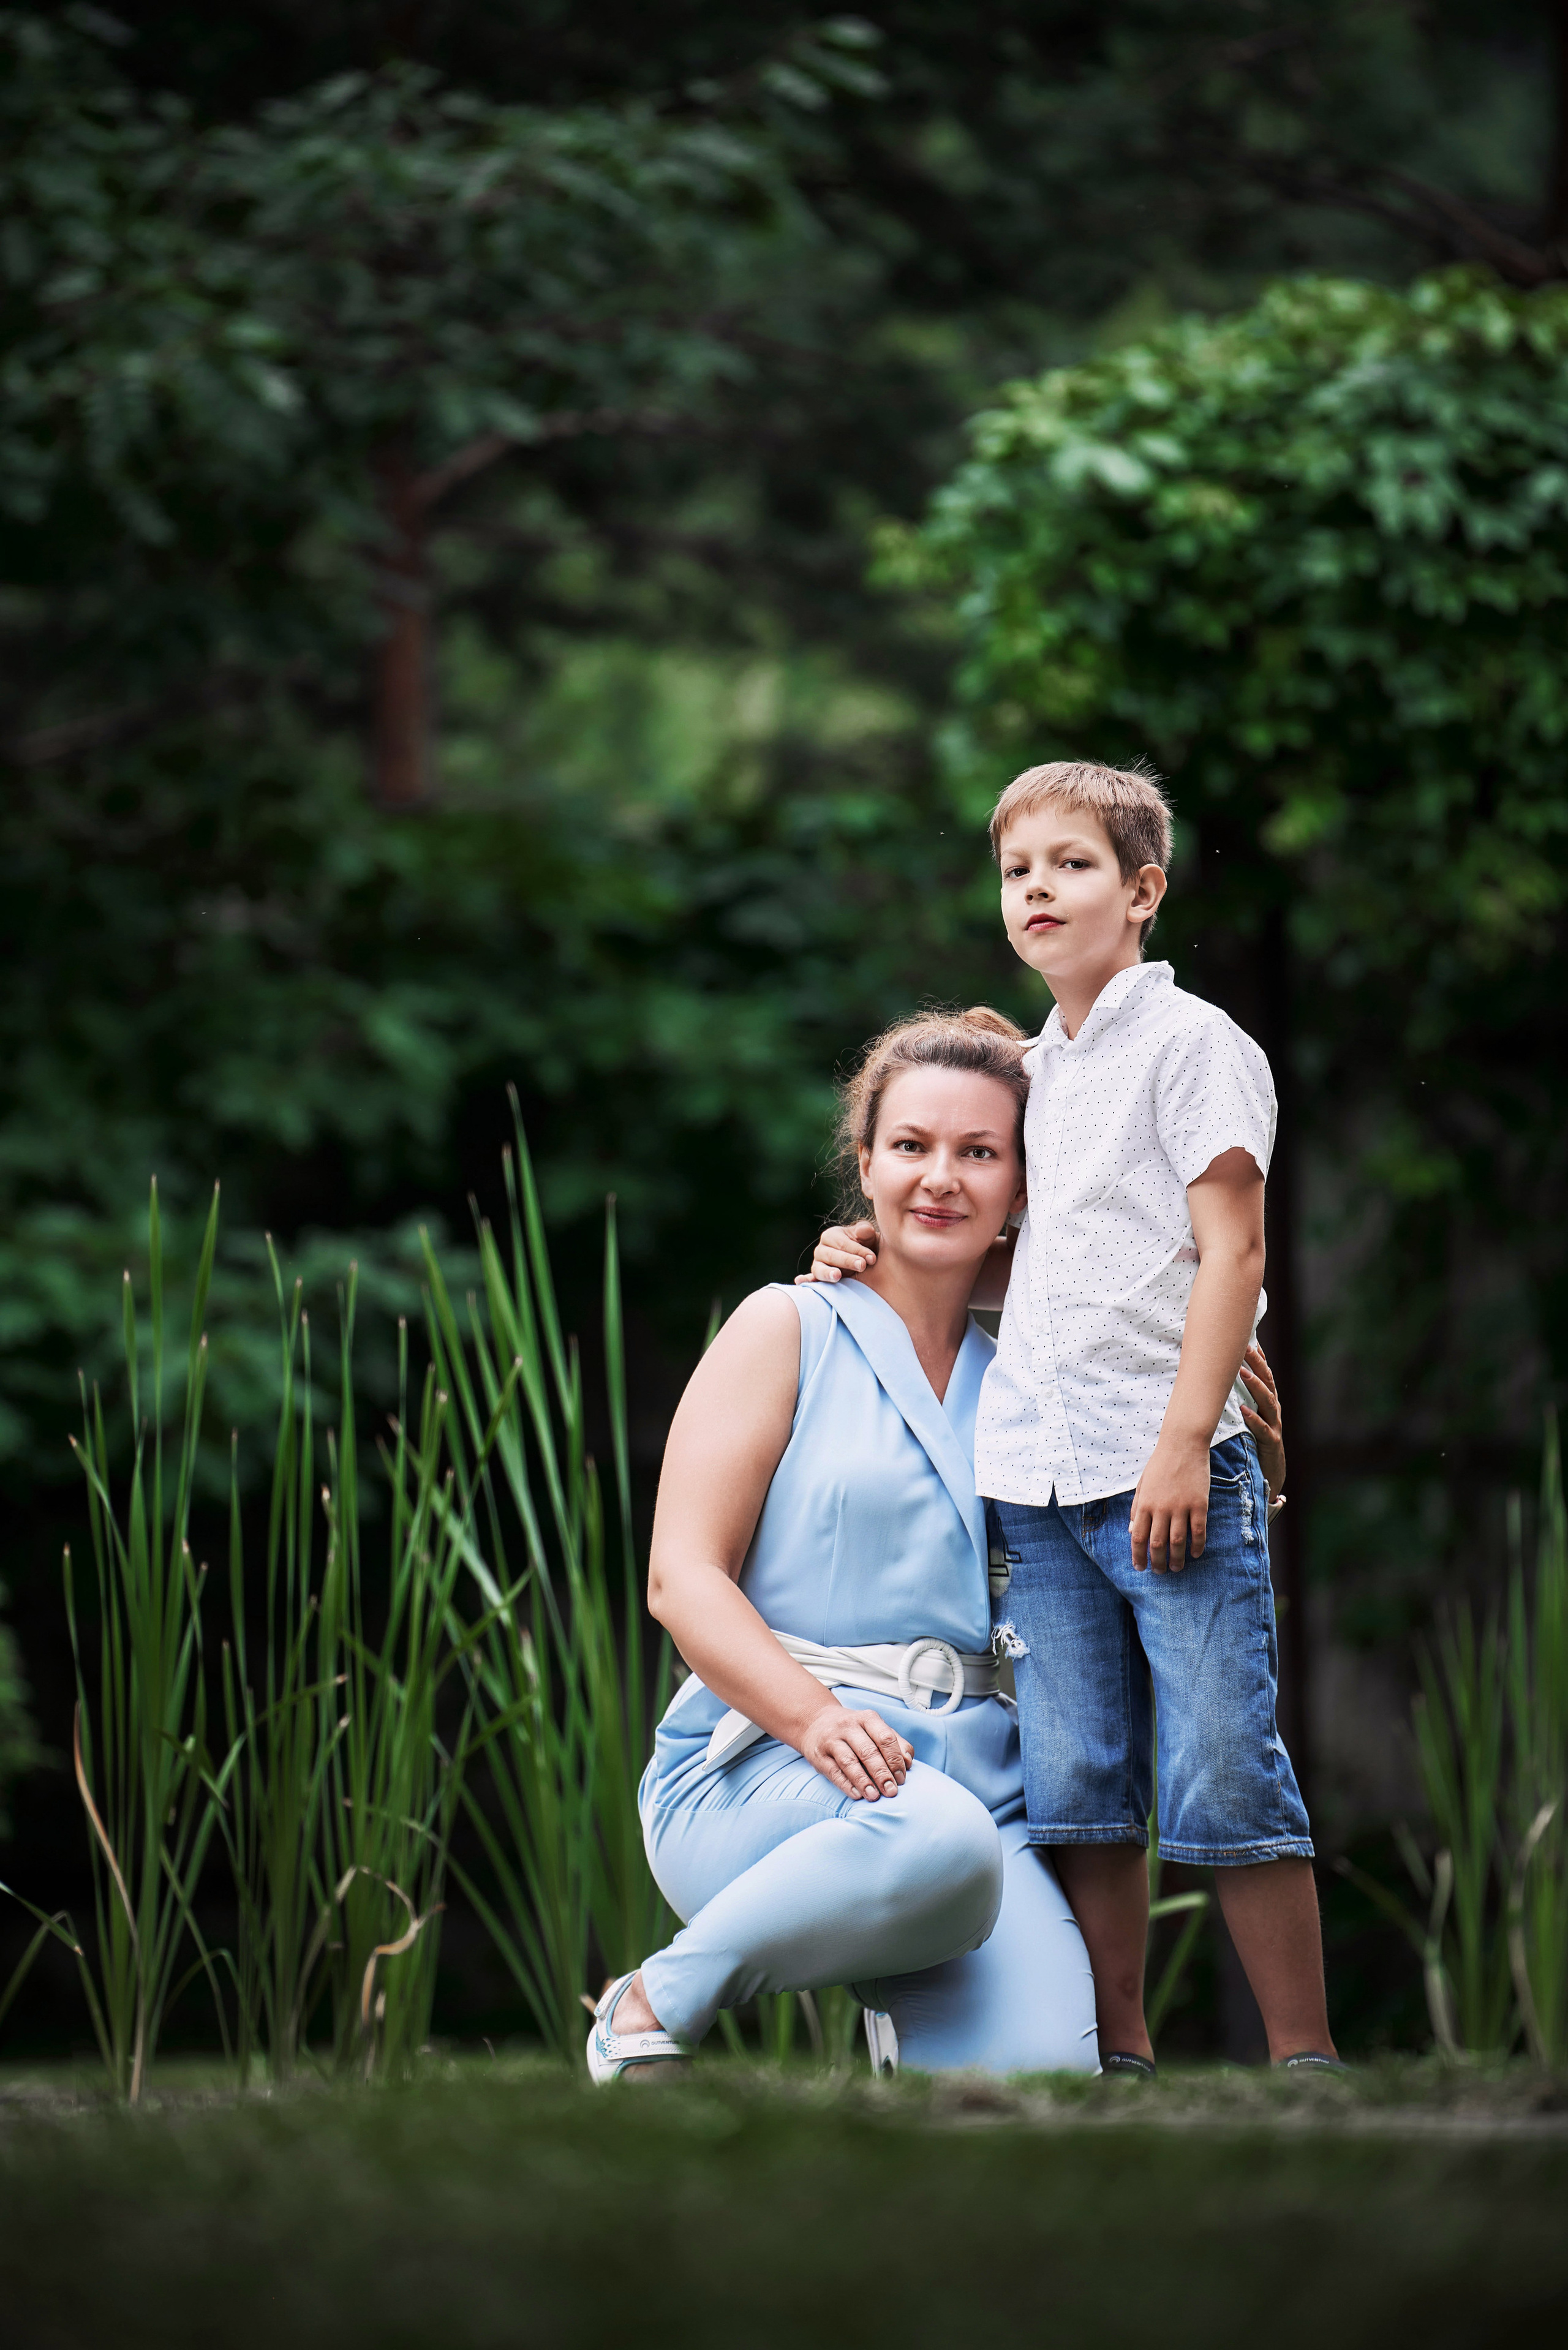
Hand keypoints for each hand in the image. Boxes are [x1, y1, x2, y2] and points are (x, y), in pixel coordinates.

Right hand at [797, 1219, 877, 1284]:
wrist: (865, 1263)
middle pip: (832, 1256)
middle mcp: (821, 1249)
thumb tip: (863, 1231)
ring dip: (828, 1272)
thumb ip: (865, 1231)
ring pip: (820, 1269)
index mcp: (831, 1235)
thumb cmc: (866, 1246)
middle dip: (848, 1261)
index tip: (872, 1258)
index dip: (858, 1250)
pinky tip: (800, 1281)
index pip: (843, 1243)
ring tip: (838, 1275)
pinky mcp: (818, 1278)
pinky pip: (810, 1280)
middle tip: (862, 1266)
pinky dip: (805, 1281)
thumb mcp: (868, 1237)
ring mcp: (817, 1265)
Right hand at [798, 1700, 912, 1799]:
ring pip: (849, 1762)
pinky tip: (857, 1795)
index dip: (895, 1760)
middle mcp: (848, 1726)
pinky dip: (846, 1784)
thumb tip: (908, 1762)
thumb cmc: (854, 1729)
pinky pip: (833, 1771)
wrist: (816, 1721)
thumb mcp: (874, 1728)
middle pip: (868, 1751)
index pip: (885, 1738)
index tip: (902, 1779)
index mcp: (867, 1718)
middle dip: (882, 1774)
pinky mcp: (819, 1755)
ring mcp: (831, 1740)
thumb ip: (895, 1742)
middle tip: (891, 1791)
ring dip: (864, 1781)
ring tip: (874, 1796)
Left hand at [1130, 1432, 1210, 1571]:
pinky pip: (1198, 1531)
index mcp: (1145, 1504)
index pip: (1139, 1537)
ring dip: (1177, 1559)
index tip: (1140, 1568)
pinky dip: (1197, 1545)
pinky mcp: (1199, 1504)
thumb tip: (1133, 1532)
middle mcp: (1161, 1508)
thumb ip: (1137, 1509)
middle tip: (1160, 1572)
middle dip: (1157, 1562)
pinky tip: (1195, 1554)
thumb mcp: (1142, 1485)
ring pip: (1178, 1542)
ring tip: (1177, 1568)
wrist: (1182, 1445)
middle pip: (1158, 1544)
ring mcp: (1181, 1507)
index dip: (1138, 1555)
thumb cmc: (1160, 1464)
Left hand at [1239, 1341, 1285, 1499]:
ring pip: (1267, 1401)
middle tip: (1245, 1346)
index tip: (1249, 1338)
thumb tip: (1226, 1375)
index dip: (1259, 1357)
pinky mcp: (1270, 1443)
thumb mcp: (1252, 1416)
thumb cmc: (1258, 1441)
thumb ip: (1244, 1397)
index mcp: (1268, 1402)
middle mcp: (1273, 1410)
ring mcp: (1274, 1425)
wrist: (1271, 1474)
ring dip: (1254, 1385)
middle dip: (1257, 1363)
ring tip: (1241, 1372)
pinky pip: (1263, 1430)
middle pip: (1267, 1382)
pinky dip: (1254, 1419)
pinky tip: (1244, 1411)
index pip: (1265, 1375)